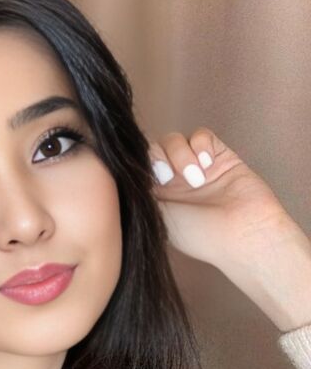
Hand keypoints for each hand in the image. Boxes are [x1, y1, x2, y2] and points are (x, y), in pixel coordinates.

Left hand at [149, 127, 310, 331]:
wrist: (242, 232)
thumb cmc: (199, 233)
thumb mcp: (158, 215)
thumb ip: (141, 190)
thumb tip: (126, 171)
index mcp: (157, 198)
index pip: (138, 169)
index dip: (138, 166)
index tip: (147, 179)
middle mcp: (174, 182)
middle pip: (153, 149)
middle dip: (157, 158)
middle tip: (168, 178)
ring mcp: (197, 167)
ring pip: (174, 139)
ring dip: (180, 155)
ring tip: (195, 179)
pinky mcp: (219, 156)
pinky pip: (201, 134)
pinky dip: (200, 144)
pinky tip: (207, 165)